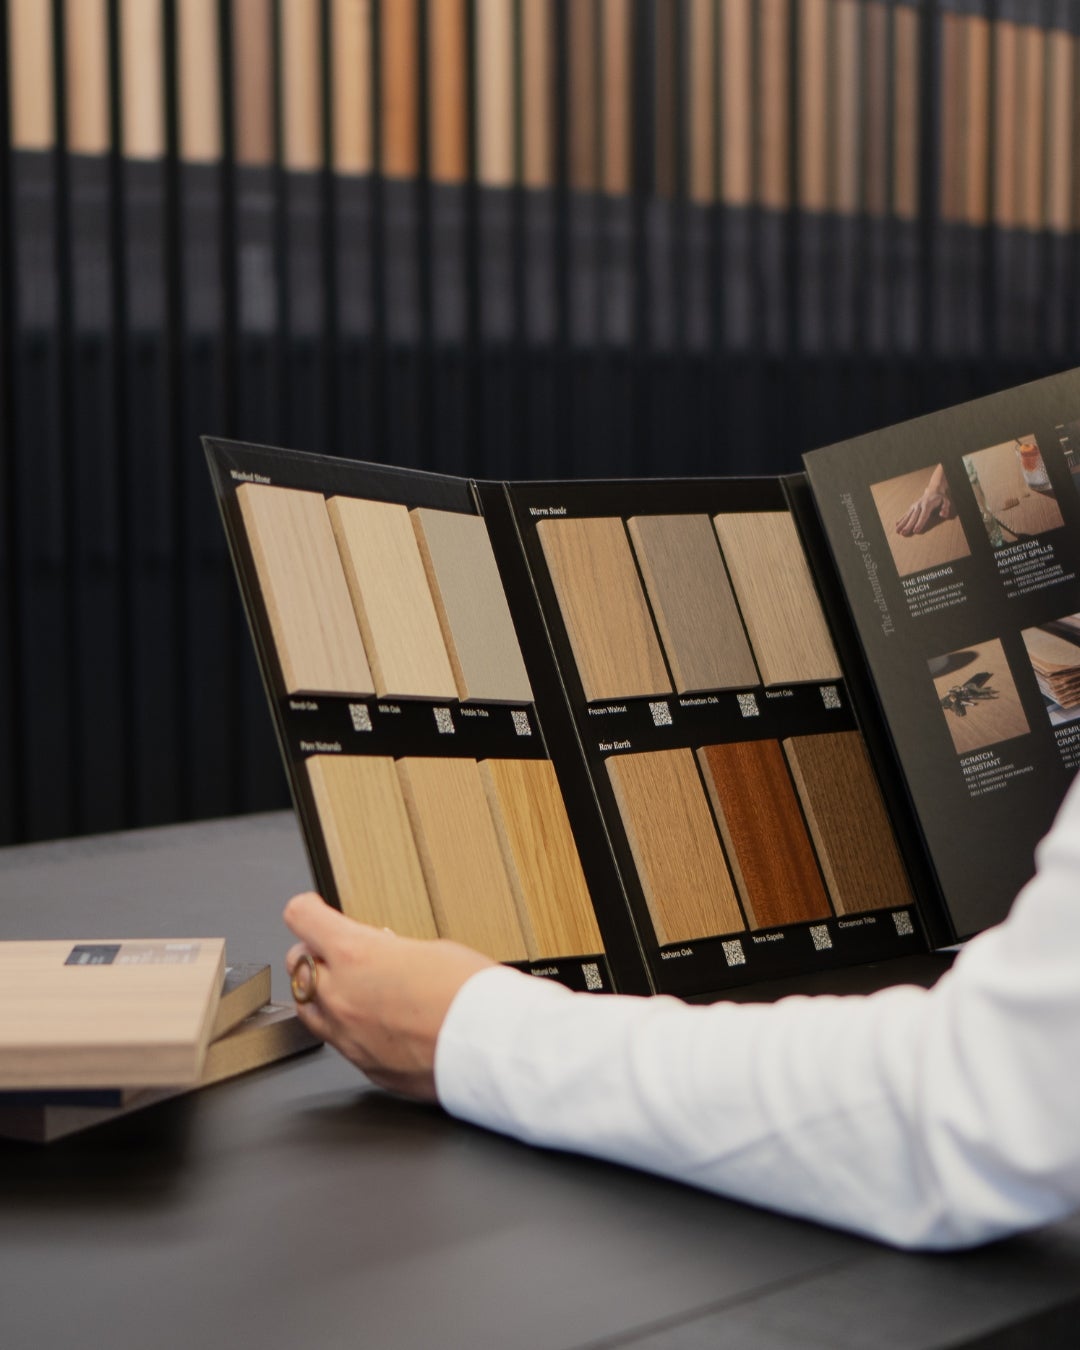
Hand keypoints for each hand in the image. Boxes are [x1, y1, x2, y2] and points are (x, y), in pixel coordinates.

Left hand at [283, 892, 494, 1099]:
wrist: (492, 1047)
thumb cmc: (472, 995)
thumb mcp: (431, 949)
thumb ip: (389, 950)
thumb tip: (382, 954)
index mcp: (355, 954)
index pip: (302, 918)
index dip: (308, 909)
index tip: (313, 909)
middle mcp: (341, 996)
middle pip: (296, 963)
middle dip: (314, 952)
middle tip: (338, 950)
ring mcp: (348, 1036)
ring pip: (308, 1007)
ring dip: (323, 993)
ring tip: (353, 987)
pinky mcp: (364, 1066)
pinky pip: (338, 1041)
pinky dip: (348, 1027)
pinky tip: (377, 1022)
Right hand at [896, 488, 953, 535]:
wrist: (933, 490)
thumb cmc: (941, 498)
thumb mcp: (946, 501)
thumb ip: (945, 508)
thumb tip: (942, 514)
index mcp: (928, 505)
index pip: (923, 516)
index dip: (919, 523)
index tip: (915, 531)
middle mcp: (919, 505)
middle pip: (913, 517)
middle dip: (908, 526)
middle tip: (903, 533)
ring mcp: (914, 506)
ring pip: (908, 516)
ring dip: (902, 524)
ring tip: (897, 531)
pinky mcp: (912, 507)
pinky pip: (906, 514)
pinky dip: (901, 519)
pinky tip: (896, 525)